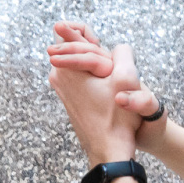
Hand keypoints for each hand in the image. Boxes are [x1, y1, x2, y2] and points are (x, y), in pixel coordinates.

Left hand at [47, 23, 168, 151]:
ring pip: (79, 62)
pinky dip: (93, 74)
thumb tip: (118, 46)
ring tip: (112, 72)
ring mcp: (61, 88)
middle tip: (110, 59)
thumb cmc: (117, 117)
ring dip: (96, 62)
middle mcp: (57, 76)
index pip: (69, 32)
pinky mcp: (69, 98)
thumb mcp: (126, 80)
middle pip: (74, 47)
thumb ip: (123, 53)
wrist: (109, 150)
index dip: (86, 32)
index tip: (99, 41)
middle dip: (92, 48)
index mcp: (64, 68)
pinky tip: (108, 84)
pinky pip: (80, 75)